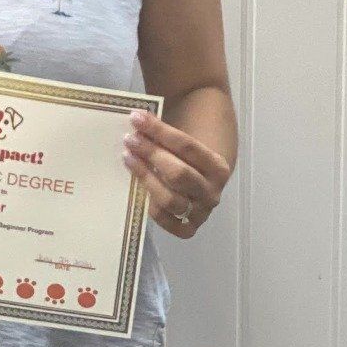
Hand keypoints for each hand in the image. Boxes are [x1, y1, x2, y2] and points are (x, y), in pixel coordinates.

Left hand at [122, 110, 230, 237]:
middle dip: (151, 154)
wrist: (204, 179)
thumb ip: (168, 130)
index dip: (159, 131)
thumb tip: (140, 117)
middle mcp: (212, 192)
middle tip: (130, 139)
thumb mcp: (189, 137)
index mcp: (218, 167)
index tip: (137, 118)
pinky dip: (151, 208)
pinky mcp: (189, 228)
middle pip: (178, 174)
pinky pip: (167, 223)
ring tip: (128, 158)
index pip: (187, 146)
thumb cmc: (191, 156)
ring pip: (169, 200)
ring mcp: (201, 213)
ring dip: (145, 177)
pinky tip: (138, 188)